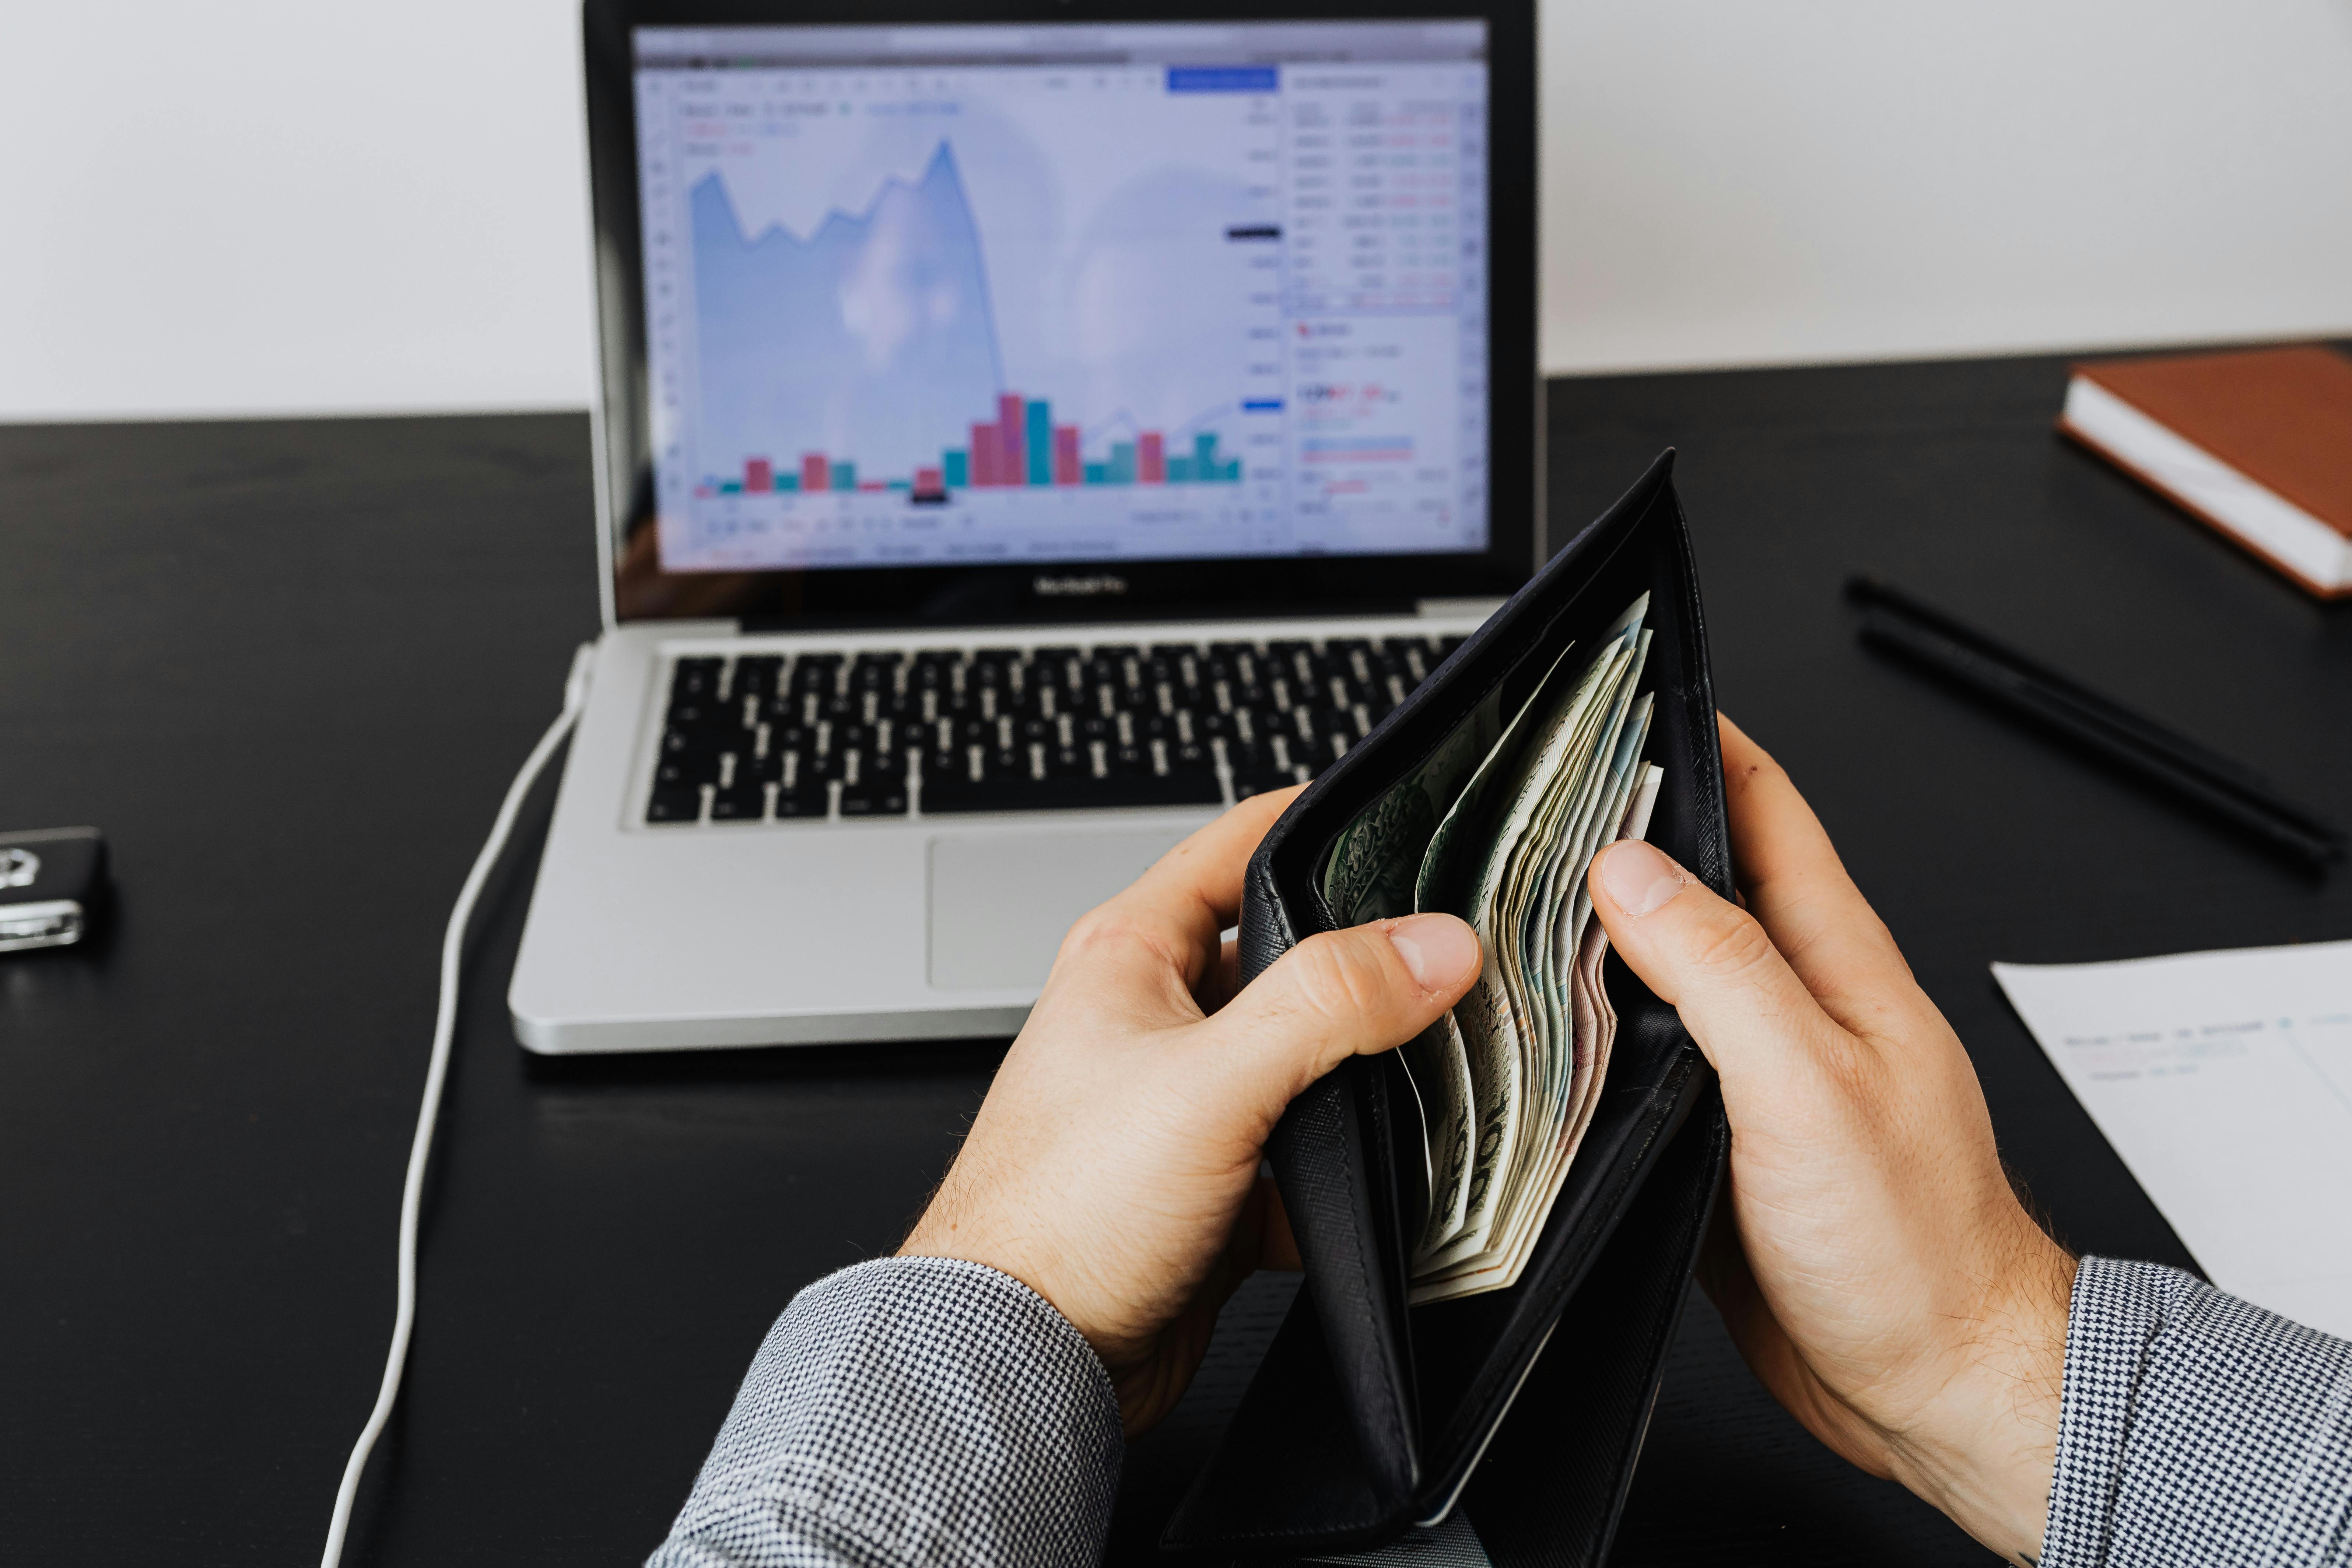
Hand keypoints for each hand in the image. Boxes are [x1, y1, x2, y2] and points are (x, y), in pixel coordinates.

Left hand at [901, 788, 1481, 1433]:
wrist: (1022, 1356)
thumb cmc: (1057, 1213)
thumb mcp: (1210, 1080)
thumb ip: (1327, 1005)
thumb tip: (1429, 947)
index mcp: (1129, 958)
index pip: (1235, 848)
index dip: (1313, 822)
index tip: (1394, 814)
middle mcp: (1153, 1023)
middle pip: (1285, 961)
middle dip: (1363, 969)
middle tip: (1441, 968)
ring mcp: (1181, 1106)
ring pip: (1302, 1064)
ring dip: (1359, 1079)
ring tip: (1421, 1076)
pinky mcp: (1210, 1187)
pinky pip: (1300, 1159)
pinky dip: (1343, 1173)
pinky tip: (1373, 1185)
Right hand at [1587, 716, 2074, 1566]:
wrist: (1935, 1382)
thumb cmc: (1911, 1247)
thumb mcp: (1811, 1085)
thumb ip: (1722, 970)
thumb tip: (1630, 872)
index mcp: (1835, 963)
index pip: (1764, 809)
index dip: (1701, 740)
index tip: (1631, 696)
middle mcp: (1796, 1003)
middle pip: (1702, 879)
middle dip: (1625, 825)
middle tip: (1538, 791)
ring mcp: (1758, 1069)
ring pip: (1663, 967)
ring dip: (1598, 929)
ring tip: (1514, 895)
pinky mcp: (1719, 1137)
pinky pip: (1649, 1057)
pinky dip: (1596, 1029)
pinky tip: (1543, 1031)